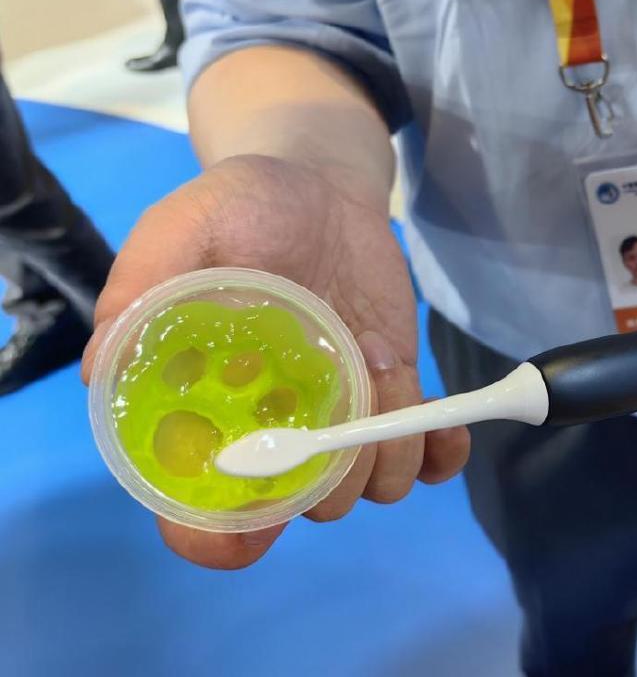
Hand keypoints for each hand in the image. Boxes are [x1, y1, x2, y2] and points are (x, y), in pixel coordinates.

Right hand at [82, 154, 469, 567]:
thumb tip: (106, 366)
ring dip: (388, 443)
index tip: (255, 518)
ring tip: (382, 360)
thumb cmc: (244, 207)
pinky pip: (424, 459)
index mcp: (207, 414)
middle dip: (331, 467)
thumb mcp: (186, 228)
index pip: (202, 512)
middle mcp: (273, 433)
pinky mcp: (391, 401)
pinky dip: (438, 454)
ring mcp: (338, 422)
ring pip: (370, 485)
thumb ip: (146, 287)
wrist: (321, 188)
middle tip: (345, 381)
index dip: (220, 534)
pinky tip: (444, 425)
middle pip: (303, 504)